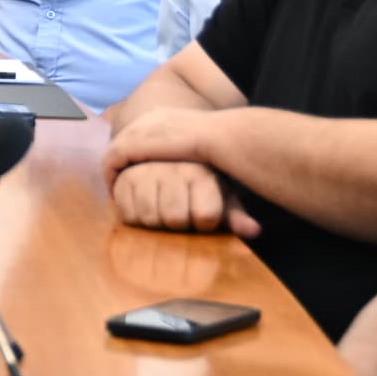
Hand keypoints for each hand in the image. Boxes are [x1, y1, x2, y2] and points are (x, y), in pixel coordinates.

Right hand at [108, 156, 252, 235]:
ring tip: (163, 211)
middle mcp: (172, 169)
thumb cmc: (197, 178)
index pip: (206, 216)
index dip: (206, 223)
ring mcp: (145, 172)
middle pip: (175, 218)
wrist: (164, 144)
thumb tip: (253, 231)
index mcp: (201, 172)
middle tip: (181, 215)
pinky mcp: (122, 178)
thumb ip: (234, 212)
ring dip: (156, 221)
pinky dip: (135, 218)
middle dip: (179, 223)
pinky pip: (127, 214)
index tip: (204, 217)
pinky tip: (145, 207)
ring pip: (149, 217)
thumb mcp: (219, 191)